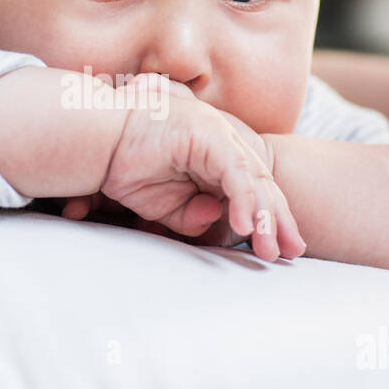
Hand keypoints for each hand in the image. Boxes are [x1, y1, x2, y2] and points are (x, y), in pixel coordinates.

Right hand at [62, 74, 303, 260]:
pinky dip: (242, 199)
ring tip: (271, 248)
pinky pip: (233, 172)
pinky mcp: (209, 135)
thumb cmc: (129, 168)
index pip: (253, 191)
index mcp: (218, 157)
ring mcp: (220, 135)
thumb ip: (195, 215)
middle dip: (278, 222)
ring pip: (253, 180)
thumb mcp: (167, 206)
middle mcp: (225, 143)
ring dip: (264, 217)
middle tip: (290, 253)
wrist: (98, 141)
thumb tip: (221, 217)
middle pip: (262, 186)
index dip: (268, 221)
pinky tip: (243, 225)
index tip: (279, 251)